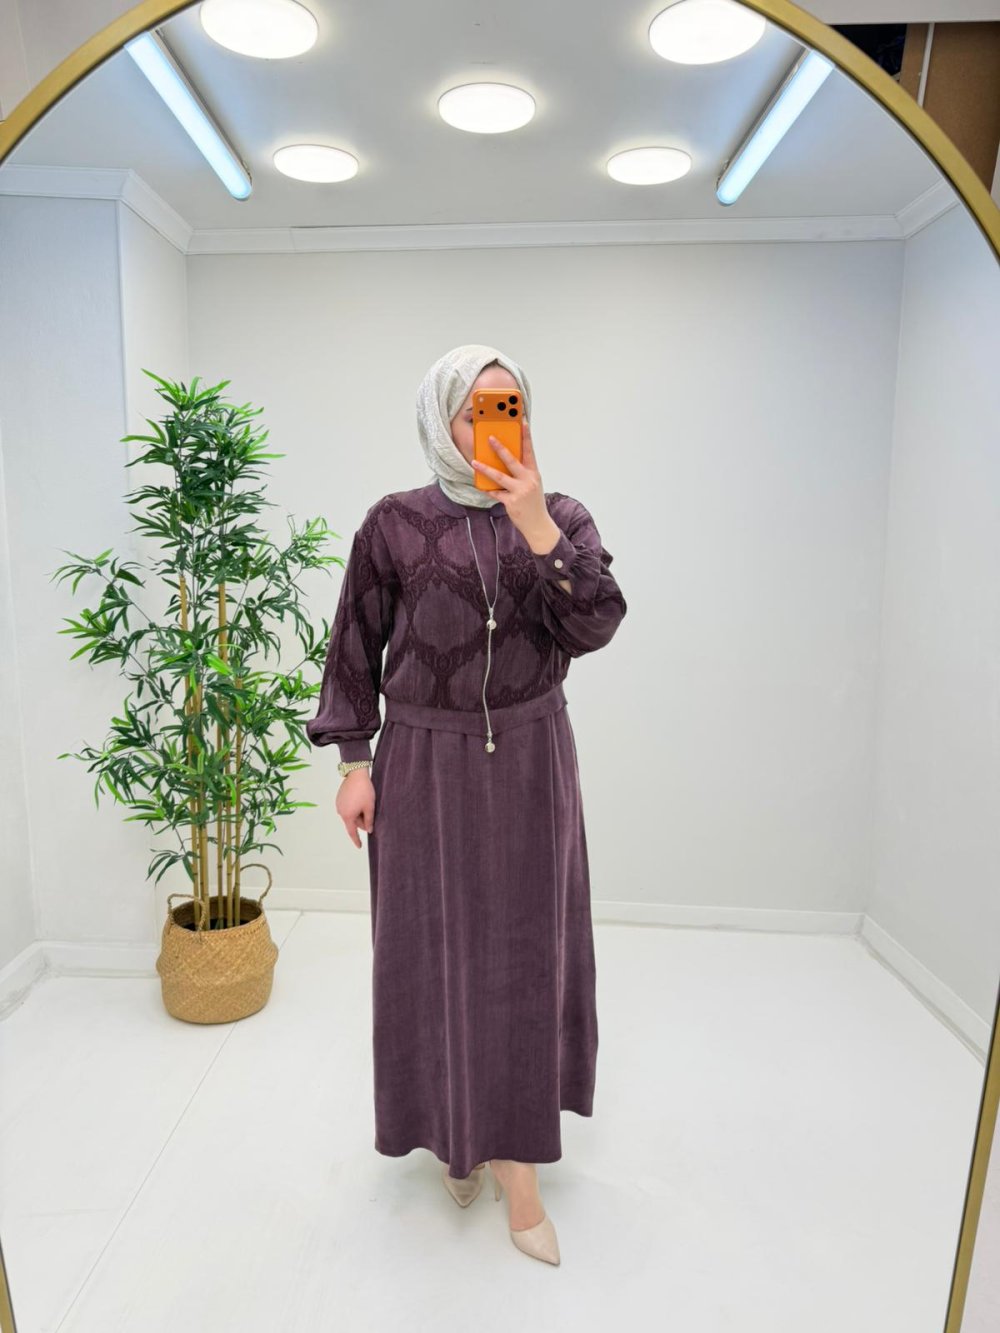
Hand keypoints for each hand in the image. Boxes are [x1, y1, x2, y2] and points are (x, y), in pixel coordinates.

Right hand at [336, 769, 374, 847]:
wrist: (356, 774)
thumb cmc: (364, 791)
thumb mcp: (369, 807)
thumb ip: (369, 821)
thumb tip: (369, 830)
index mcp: (348, 816)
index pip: (352, 832)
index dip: (357, 840)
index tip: (359, 846)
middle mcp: (340, 812)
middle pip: (352, 822)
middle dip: (361, 821)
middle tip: (370, 812)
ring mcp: (339, 804)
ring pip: (350, 814)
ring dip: (358, 813)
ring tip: (366, 804)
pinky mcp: (339, 798)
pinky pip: (347, 807)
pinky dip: (354, 808)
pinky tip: (360, 800)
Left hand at [470, 416, 551, 542]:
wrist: (538, 525)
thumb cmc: (533, 503)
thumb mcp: (532, 485)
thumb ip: (521, 473)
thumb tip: (503, 462)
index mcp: (534, 473)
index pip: (530, 451)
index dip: (526, 436)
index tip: (522, 423)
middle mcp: (528, 480)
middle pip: (512, 460)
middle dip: (500, 448)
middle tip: (490, 438)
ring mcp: (520, 491)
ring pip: (499, 476)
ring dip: (485, 468)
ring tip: (474, 462)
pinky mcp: (512, 502)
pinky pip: (495, 493)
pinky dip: (488, 489)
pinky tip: (481, 485)